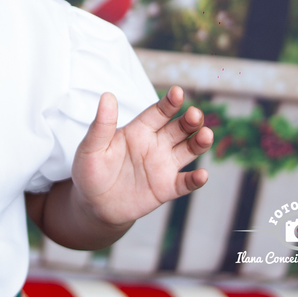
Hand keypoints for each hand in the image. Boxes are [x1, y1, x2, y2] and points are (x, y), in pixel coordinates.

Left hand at [71, 86, 211, 227]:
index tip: (178, 92)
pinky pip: (185, 183)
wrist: (93, 204)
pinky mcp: (166, 188)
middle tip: (195, 114)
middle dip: (189, 121)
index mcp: (139, 130)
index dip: (169, 102)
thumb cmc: (91, 171)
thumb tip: (107, 96)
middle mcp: (156, 145)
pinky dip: (195, 180)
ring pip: (187, 151)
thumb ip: (102, 124)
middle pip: (178, 128)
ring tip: (206, 135)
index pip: (158, 113)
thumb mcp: (91, 147)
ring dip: (199, 143)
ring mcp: (163, 166)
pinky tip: (202, 175)